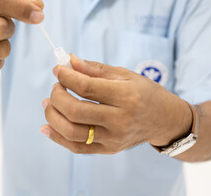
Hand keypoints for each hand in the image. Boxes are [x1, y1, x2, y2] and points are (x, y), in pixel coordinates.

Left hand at [41, 55, 192, 153]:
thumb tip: (69, 60)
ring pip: (72, 132)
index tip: (57, 69)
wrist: (164, 120)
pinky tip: (46, 127)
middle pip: (75, 111)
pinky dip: (57, 138)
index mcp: (125, 97)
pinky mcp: (109, 149)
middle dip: (57, 96)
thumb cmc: (144, 93)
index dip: (66, 76)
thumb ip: (95, 69)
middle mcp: (119, 120)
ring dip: (52, 116)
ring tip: (48, 103)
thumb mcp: (125, 75)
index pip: (86, 87)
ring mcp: (113, 139)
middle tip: (55, 87)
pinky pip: (77, 148)